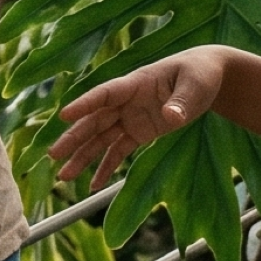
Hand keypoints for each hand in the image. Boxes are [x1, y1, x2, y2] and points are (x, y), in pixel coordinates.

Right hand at [47, 47, 224, 186]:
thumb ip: (181, 102)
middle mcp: (126, 101)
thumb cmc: (199, 73)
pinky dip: (106, 168)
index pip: (104, 93)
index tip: (64, 115)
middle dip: (74, 138)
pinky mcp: (138, 132)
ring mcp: (130, 117)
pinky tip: (93, 186)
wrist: (206, 78)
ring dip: (82, 157)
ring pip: (100, 138)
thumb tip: (171, 117)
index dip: (84, 104)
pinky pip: (117, 151)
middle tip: (54, 155)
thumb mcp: (194, 86)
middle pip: (94, 120)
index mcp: (135, 83)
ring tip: (64, 177)